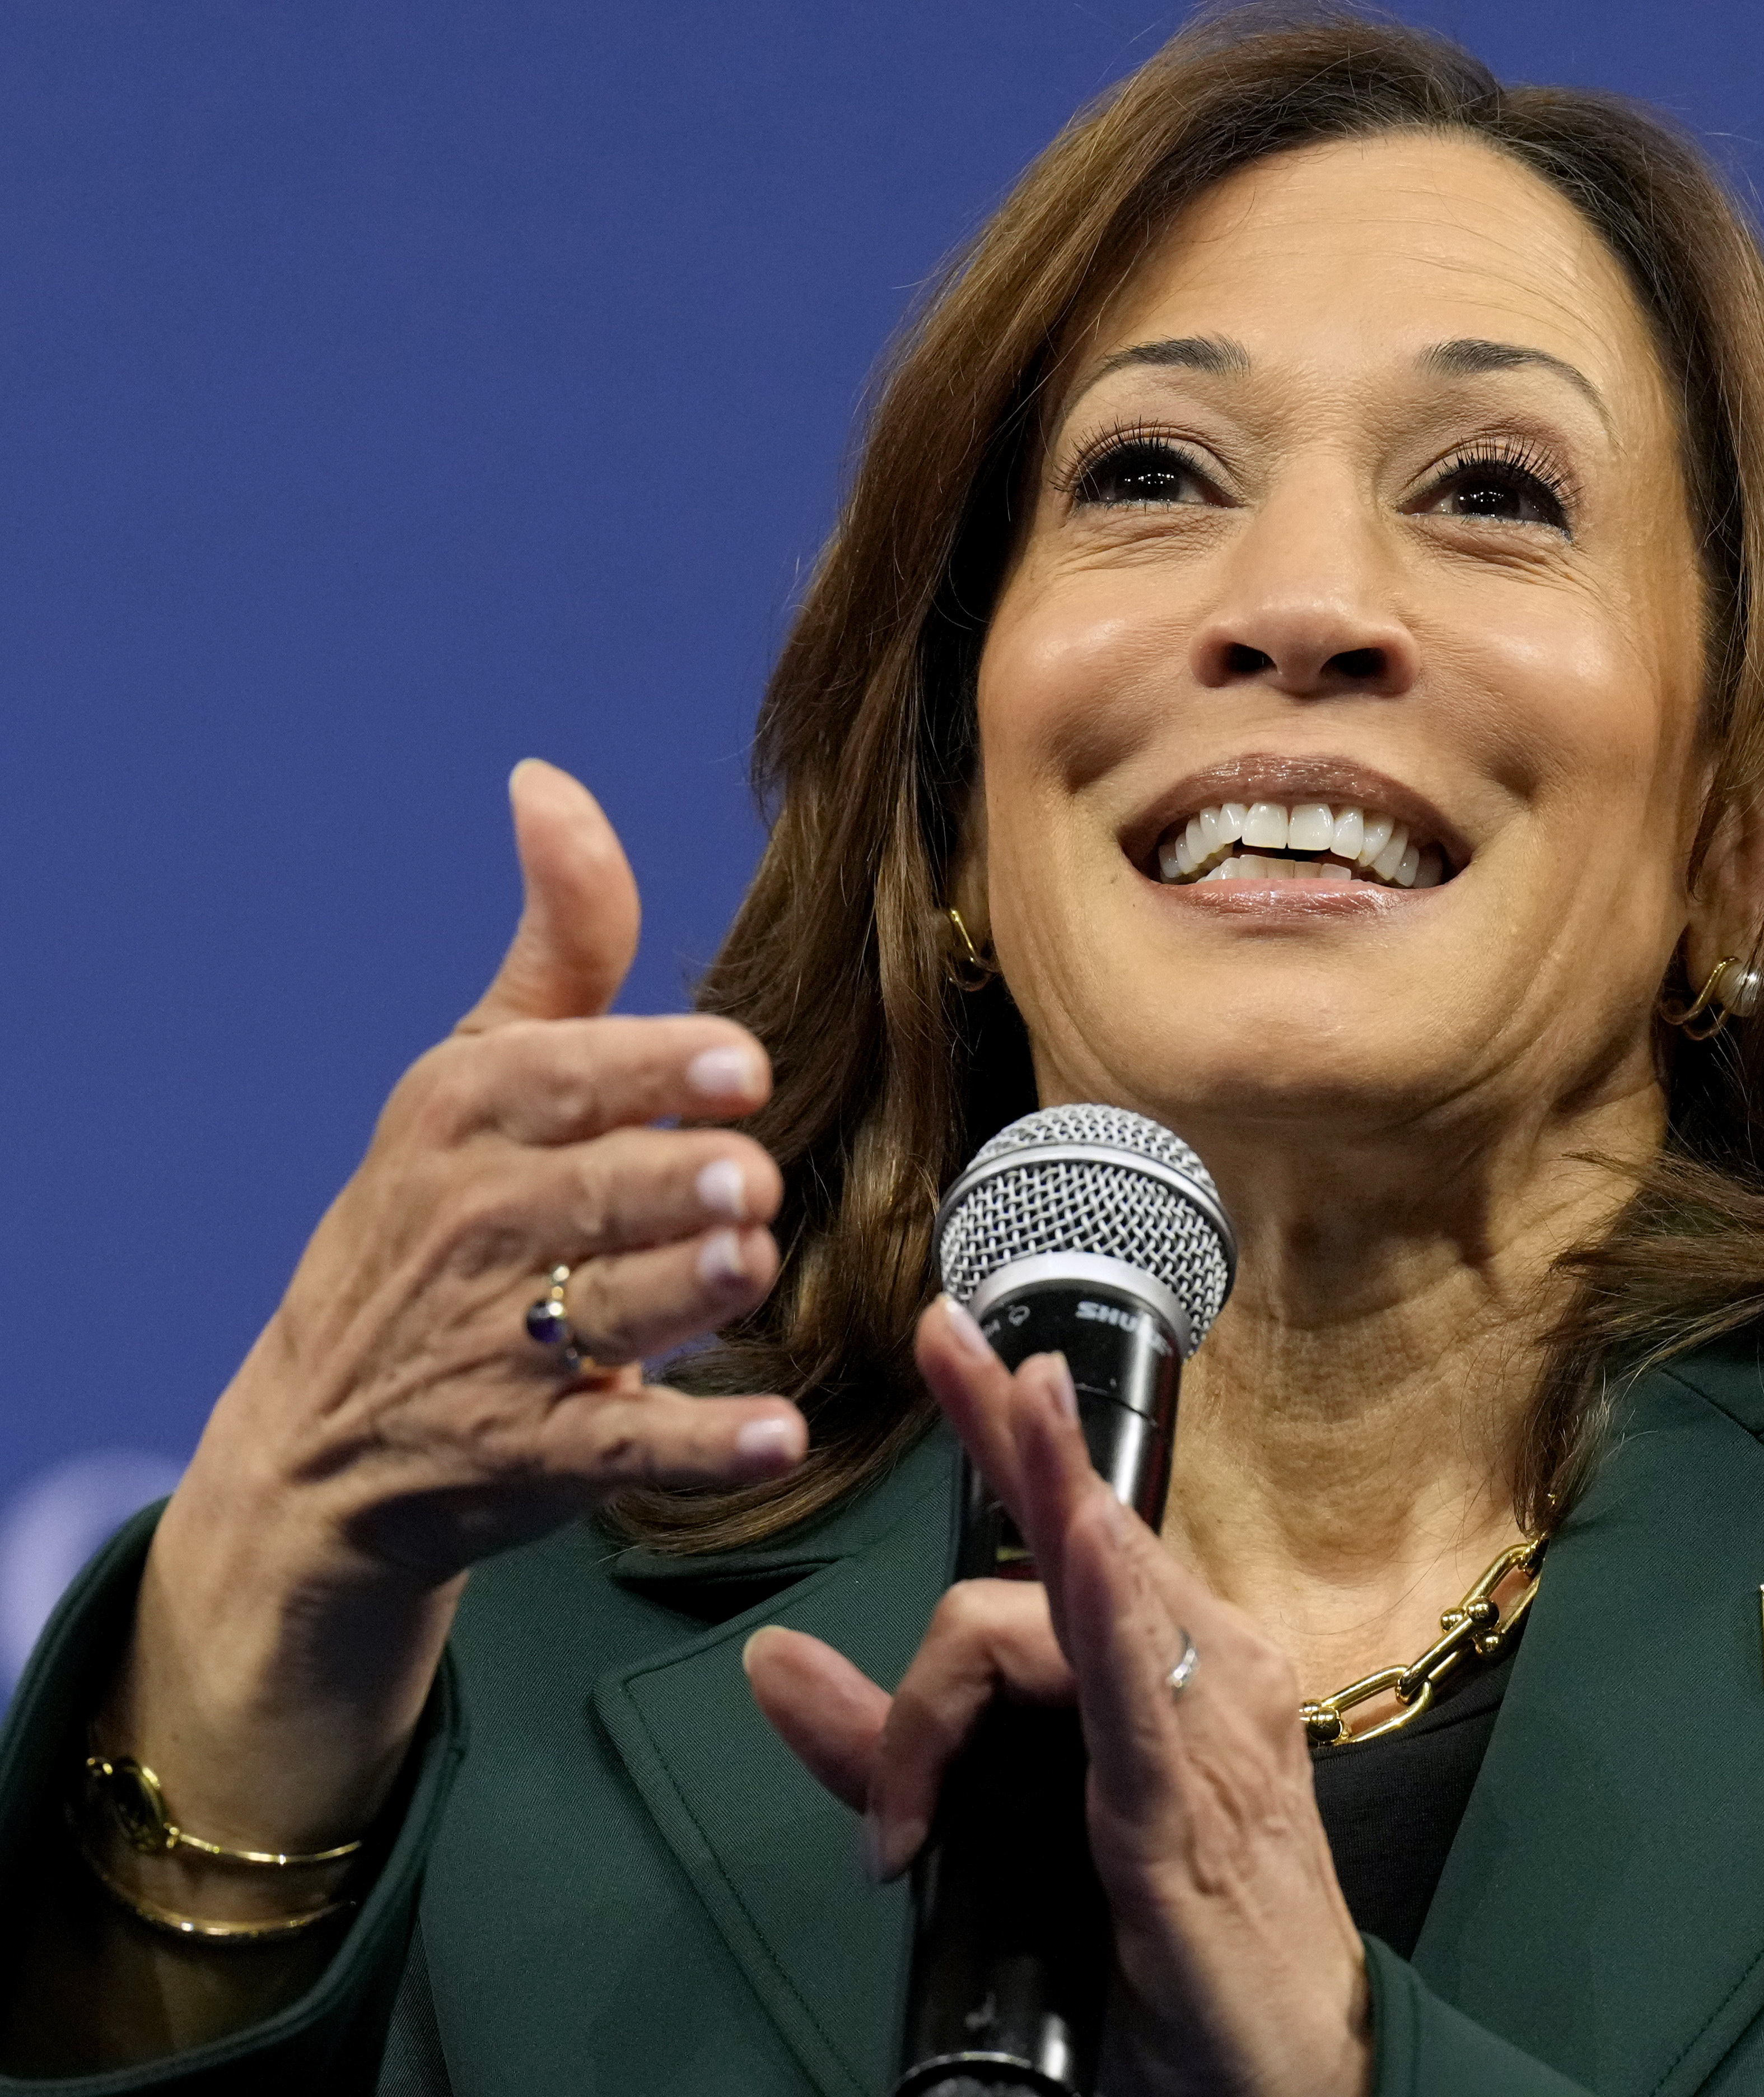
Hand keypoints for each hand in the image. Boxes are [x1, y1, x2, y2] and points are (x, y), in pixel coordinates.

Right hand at [118, 761, 809, 1873]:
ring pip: (616, 1310)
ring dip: (692, 1292)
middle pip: (599, 1195)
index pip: (567, 1077)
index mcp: (467, 1115)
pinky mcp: (533, 1457)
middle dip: (679, 1187)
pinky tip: (778, 1435)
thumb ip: (560, 941)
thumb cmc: (444, 1209)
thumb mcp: (480, 1068)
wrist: (329, 1431)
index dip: (660, 1072)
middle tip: (743, 1184)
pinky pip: (630, 1449)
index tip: (740, 1069)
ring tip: (746, 1266)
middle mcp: (475, 1225)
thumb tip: (549, 783)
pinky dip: (706, 1447)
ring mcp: (498, 1349)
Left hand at [746, 1304, 1368, 2096]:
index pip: (1086, 1527)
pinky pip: (1138, 1691)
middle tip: (946, 1337)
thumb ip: (884, 1749)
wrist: (1286, 2077)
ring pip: (1085, 1601)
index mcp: (1177, 1669)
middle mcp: (1211, 1672)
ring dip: (1039, 1498)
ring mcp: (1210, 1732)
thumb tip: (770, 1660)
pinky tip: (1075, 1545)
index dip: (1015, 1430)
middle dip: (1014, 1426)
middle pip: (1084, 1534)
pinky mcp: (1187, 1809)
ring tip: (1009, 1395)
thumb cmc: (1169, 1958)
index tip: (954, 1339)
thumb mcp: (998, 1834)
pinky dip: (1103, 1609)